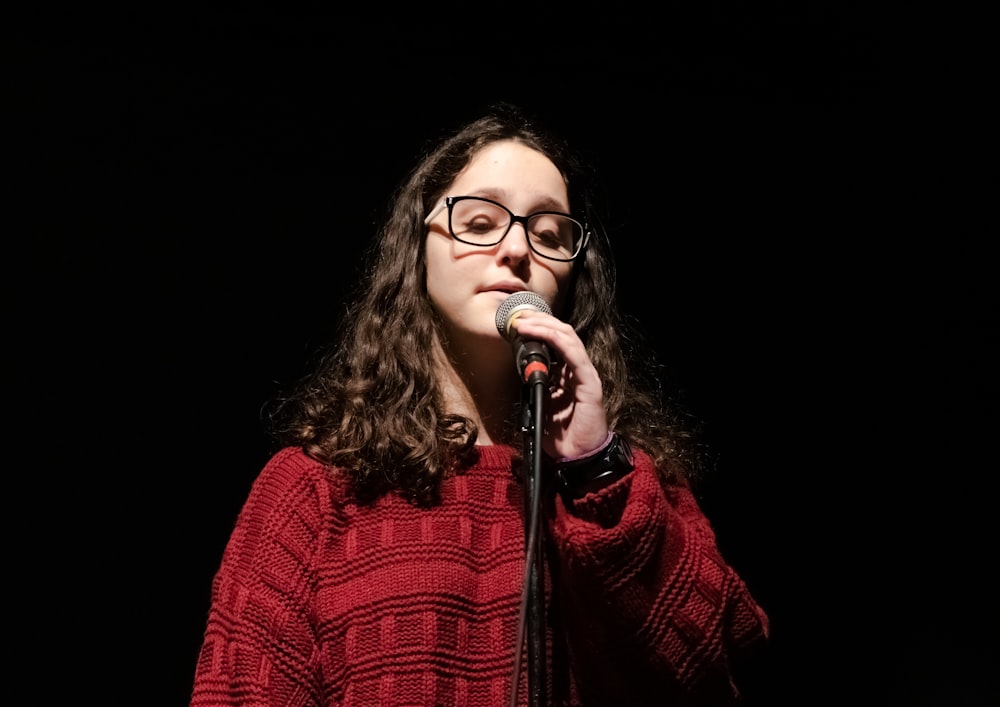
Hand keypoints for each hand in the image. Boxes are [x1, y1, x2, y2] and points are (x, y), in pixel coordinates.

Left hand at [509, 309, 608, 459]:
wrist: (576, 456)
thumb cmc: (560, 432)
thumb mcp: (540, 402)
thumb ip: (535, 382)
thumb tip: (519, 364)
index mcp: (566, 372)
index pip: (555, 340)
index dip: (538, 327)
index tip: (516, 322)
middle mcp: (577, 369)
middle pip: (561, 333)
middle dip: (539, 321)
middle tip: (518, 316)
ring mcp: (585, 374)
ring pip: (568, 338)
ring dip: (545, 327)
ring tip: (525, 323)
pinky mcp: (590, 384)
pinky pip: (576, 356)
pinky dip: (558, 342)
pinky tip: (543, 335)